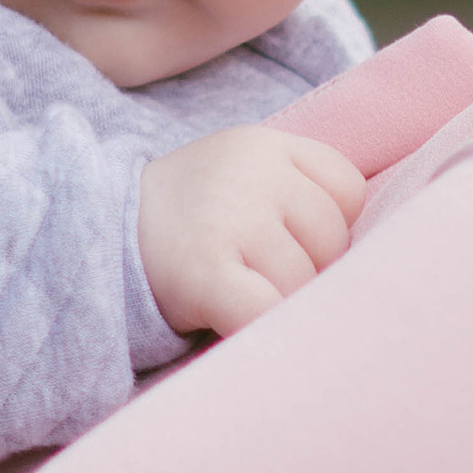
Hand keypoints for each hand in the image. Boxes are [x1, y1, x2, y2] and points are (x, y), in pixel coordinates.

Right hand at [137, 127, 368, 341]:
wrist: (95, 235)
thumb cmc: (190, 218)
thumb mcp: (243, 175)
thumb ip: (300, 192)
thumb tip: (377, 254)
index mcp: (268, 145)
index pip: (348, 191)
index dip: (326, 226)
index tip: (285, 239)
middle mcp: (254, 173)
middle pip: (332, 242)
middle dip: (305, 268)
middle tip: (253, 271)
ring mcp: (231, 220)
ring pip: (303, 284)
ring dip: (276, 302)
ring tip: (232, 289)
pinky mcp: (206, 272)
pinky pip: (267, 313)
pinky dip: (258, 328)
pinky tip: (231, 320)